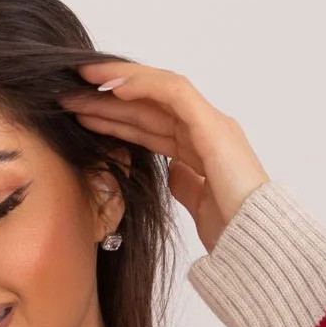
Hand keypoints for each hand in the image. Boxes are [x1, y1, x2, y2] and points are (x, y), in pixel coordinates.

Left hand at [58, 58, 271, 254]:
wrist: (257, 244)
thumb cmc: (233, 233)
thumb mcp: (198, 206)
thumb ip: (185, 184)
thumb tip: (171, 174)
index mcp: (201, 150)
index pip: (152, 126)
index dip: (117, 118)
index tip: (82, 116)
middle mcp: (207, 130)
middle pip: (149, 108)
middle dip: (108, 101)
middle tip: (68, 95)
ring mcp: (211, 124)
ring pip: (157, 93)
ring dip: (117, 86)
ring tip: (81, 82)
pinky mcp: (212, 126)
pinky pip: (173, 93)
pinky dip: (142, 85)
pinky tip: (113, 87)